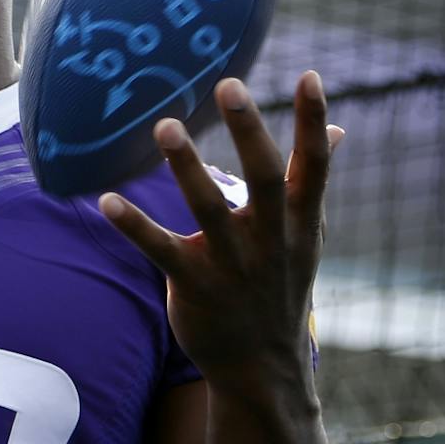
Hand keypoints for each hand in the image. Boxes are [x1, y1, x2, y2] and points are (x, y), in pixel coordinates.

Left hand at [100, 72, 340, 395]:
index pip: (313, 165)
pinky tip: (106, 199)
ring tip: (165, 125)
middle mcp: (270, 239)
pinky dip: (134, 225)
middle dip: (249, 131)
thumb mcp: (306, 234)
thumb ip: (312, 179)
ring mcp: (233, 264)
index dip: (313, 121)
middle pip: (264, 178)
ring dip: (186, 167)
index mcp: (299, 221)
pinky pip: (161, 250)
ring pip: (208, 210)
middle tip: (229, 84)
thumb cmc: (281, 285)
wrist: (262, 366)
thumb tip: (338, 129)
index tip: (310, 77)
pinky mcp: (194, 285)